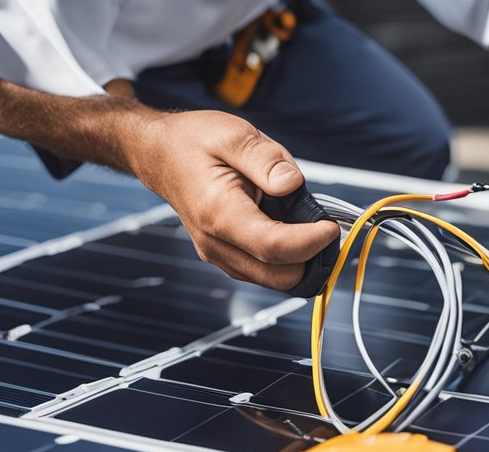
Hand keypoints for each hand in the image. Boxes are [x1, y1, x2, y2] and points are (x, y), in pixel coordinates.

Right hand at [125, 111, 338, 290]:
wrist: (158, 154)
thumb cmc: (192, 142)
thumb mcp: (233, 134)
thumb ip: (266, 159)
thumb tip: (293, 183)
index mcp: (219, 213)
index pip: (276, 248)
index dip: (312, 242)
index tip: (331, 226)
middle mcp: (216, 243)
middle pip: (280, 276)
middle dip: (311, 257)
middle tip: (323, 226)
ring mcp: (217, 254)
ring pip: (273, 280)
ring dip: (298, 260)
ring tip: (305, 225)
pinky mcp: (223, 256)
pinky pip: (262, 272)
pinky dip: (283, 260)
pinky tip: (287, 230)